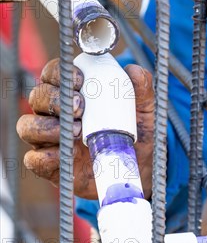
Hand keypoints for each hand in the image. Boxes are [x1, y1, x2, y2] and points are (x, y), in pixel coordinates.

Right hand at [17, 59, 153, 199]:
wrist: (136, 171)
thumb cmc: (133, 136)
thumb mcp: (143, 113)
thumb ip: (141, 92)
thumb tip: (134, 72)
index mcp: (72, 94)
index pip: (53, 74)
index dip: (59, 73)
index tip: (80, 80)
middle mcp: (55, 114)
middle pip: (37, 97)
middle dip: (55, 99)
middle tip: (81, 109)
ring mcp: (49, 141)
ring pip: (27, 126)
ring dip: (46, 126)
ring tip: (75, 131)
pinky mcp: (51, 167)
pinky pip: (34, 159)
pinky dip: (46, 156)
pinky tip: (66, 154)